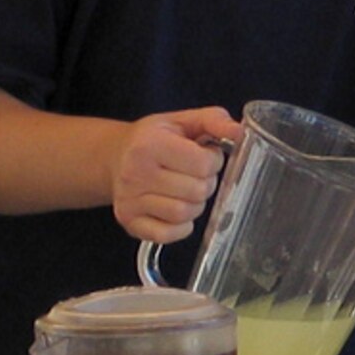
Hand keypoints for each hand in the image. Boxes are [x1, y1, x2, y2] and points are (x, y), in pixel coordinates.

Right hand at [110, 107, 239, 242]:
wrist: (115, 157)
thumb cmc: (154, 139)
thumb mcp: (183, 120)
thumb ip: (214, 120)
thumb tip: (239, 132)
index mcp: (150, 144)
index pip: (203, 164)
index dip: (213, 160)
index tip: (205, 155)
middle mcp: (135, 173)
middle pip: (197, 191)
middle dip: (206, 183)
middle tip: (195, 174)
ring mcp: (130, 200)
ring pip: (184, 214)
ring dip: (195, 205)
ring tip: (186, 190)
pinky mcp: (129, 222)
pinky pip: (168, 234)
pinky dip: (181, 226)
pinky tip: (176, 207)